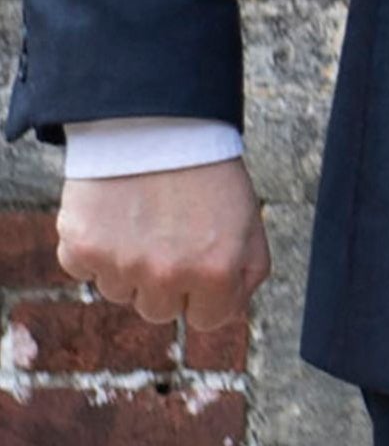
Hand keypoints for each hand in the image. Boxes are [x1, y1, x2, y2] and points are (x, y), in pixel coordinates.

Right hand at [57, 158, 270, 327]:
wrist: (158, 124)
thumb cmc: (208, 172)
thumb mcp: (249, 220)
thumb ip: (247, 272)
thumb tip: (228, 309)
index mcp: (216, 271)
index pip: (207, 320)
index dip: (205, 295)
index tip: (200, 267)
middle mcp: (167, 276)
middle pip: (159, 310)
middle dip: (166, 281)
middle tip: (169, 235)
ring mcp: (121, 265)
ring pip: (119, 292)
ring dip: (128, 265)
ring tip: (142, 219)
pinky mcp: (82, 249)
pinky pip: (84, 271)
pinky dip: (93, 249)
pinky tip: (112, 216)